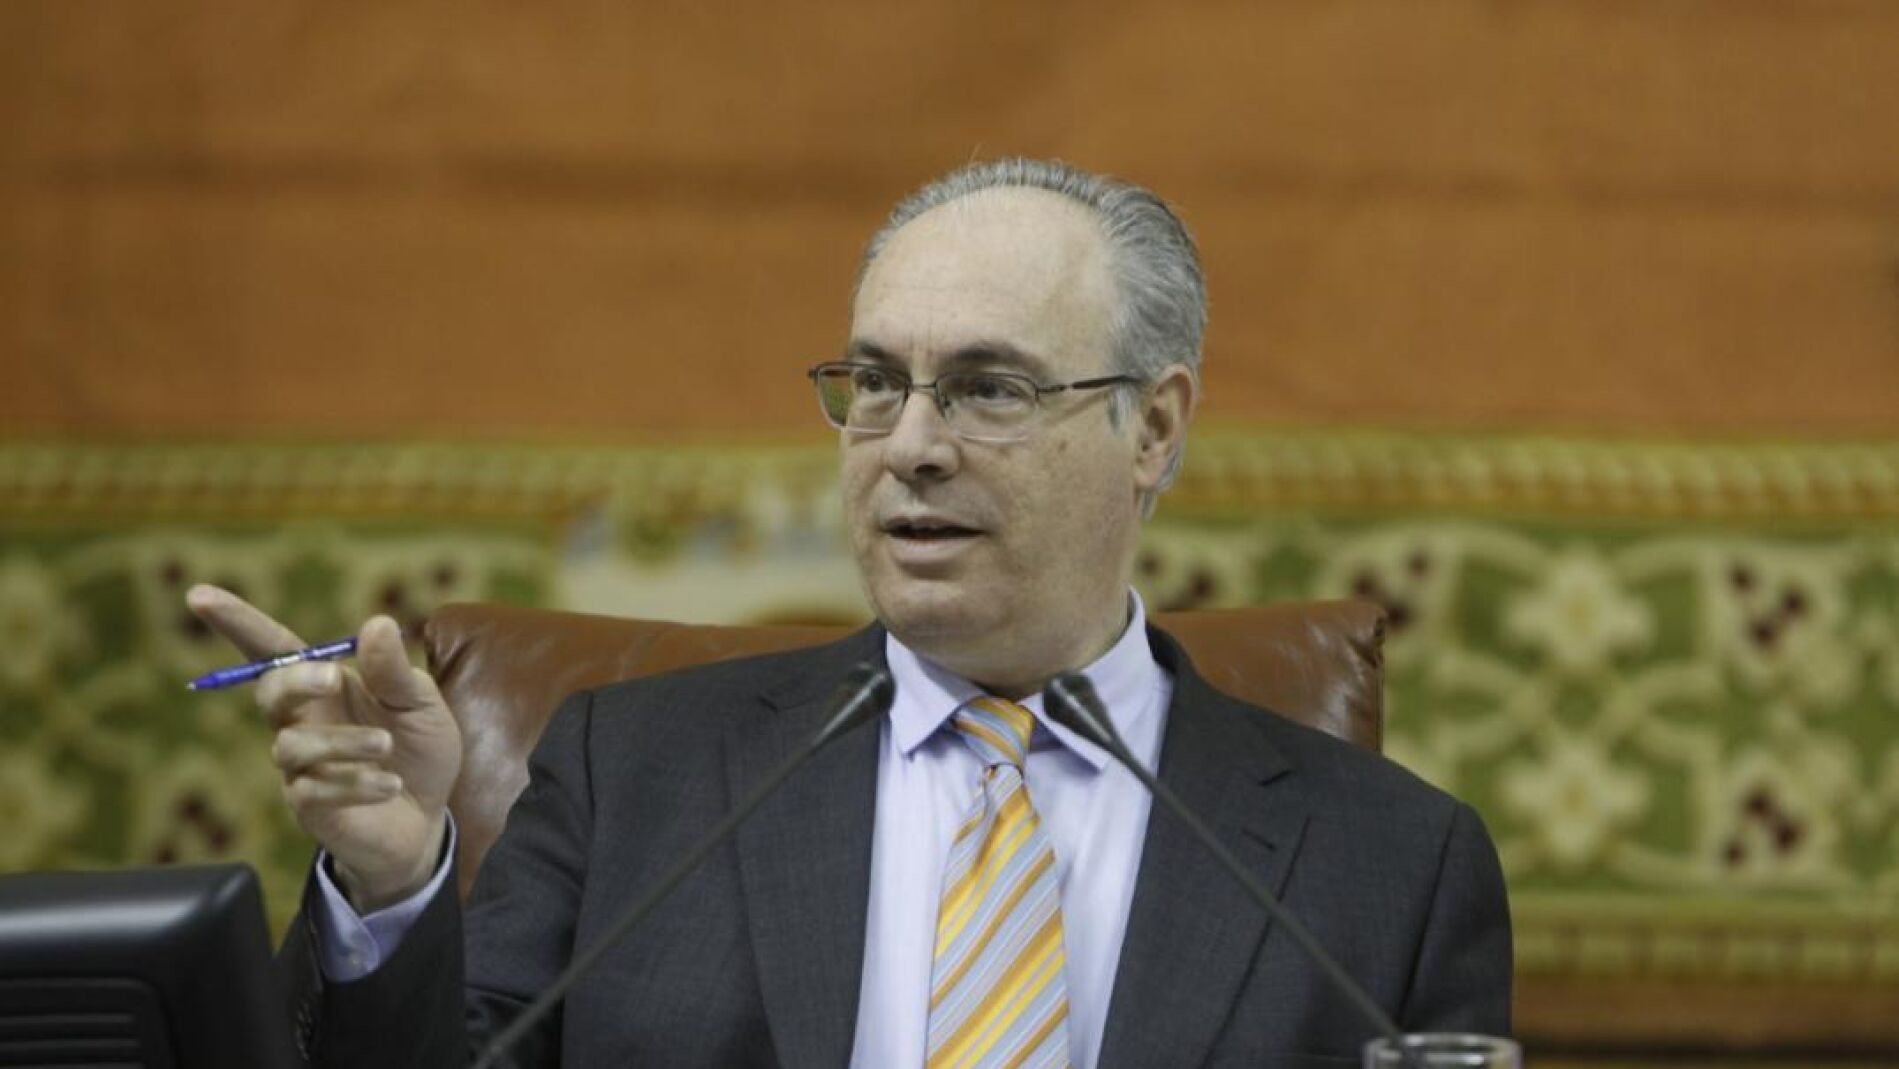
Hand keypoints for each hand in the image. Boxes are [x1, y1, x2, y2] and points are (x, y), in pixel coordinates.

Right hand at [186, 584, 463, 911]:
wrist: (427, 816)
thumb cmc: (417, 749)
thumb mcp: (419, 703)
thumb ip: (394, 670)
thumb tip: (376, 623)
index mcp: (323, 685)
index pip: (272, 648)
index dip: (236, 622)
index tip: (197, 594)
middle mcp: (301, 721)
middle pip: (269, 692)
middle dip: (294, 680)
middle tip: (331, 677)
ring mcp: (298, 766)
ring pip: (293, 746)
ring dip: (344, 742)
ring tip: (386, 746)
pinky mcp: (307, 806)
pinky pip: (316, 791)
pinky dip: (357, 784)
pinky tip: (390, 785)